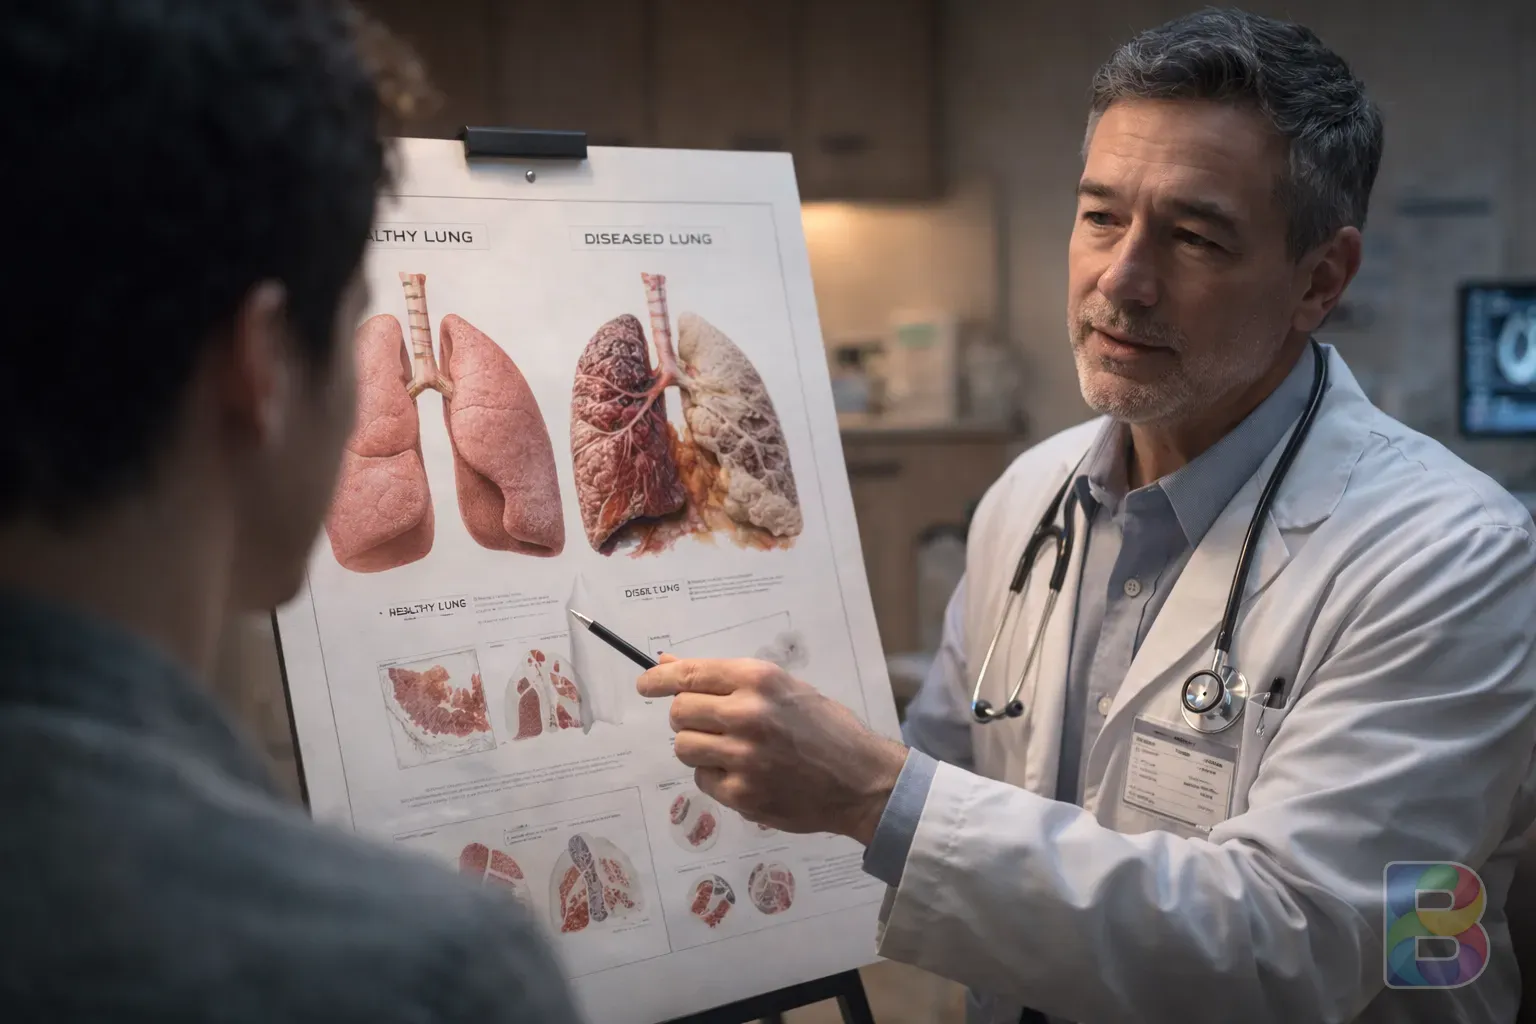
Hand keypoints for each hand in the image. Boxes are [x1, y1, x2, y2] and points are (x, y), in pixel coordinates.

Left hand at [637, 655, 908, 845]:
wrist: (861, 779)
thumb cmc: (825, 728)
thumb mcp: (783, 688)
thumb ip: (729, 681)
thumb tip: (670, 666)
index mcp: (758, 679)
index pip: (688, 674)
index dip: (658, 680)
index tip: (644, 684)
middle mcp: (747, 714)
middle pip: (679, 712)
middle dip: (687, 717)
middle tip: (709, 724)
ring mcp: (743, 757)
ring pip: (683, 747)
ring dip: (698, 748)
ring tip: (731, 750)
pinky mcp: (742, 794)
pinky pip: (702, 780)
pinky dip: (716, 777)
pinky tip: (747, 774)